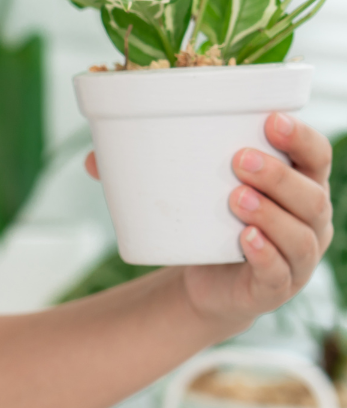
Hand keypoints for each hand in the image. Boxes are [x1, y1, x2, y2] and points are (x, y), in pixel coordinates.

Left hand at [85, 113, 333, 331]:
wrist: (205, 281)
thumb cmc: (207, 219)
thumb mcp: (189, 188)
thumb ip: (147, 168)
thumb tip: (92, 159)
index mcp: (296, 183)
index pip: (316, 155)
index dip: (302, 137)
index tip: (271, 119)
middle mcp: (307, 220)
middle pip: (312, 195)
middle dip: (278, 175)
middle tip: (238, 159)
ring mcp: (297, 258)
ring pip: (300, 234)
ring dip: (271, 214)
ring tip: (235, 199)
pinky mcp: (275, 287)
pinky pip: (280, 273)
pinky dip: (265, 255)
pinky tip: (245, 240)